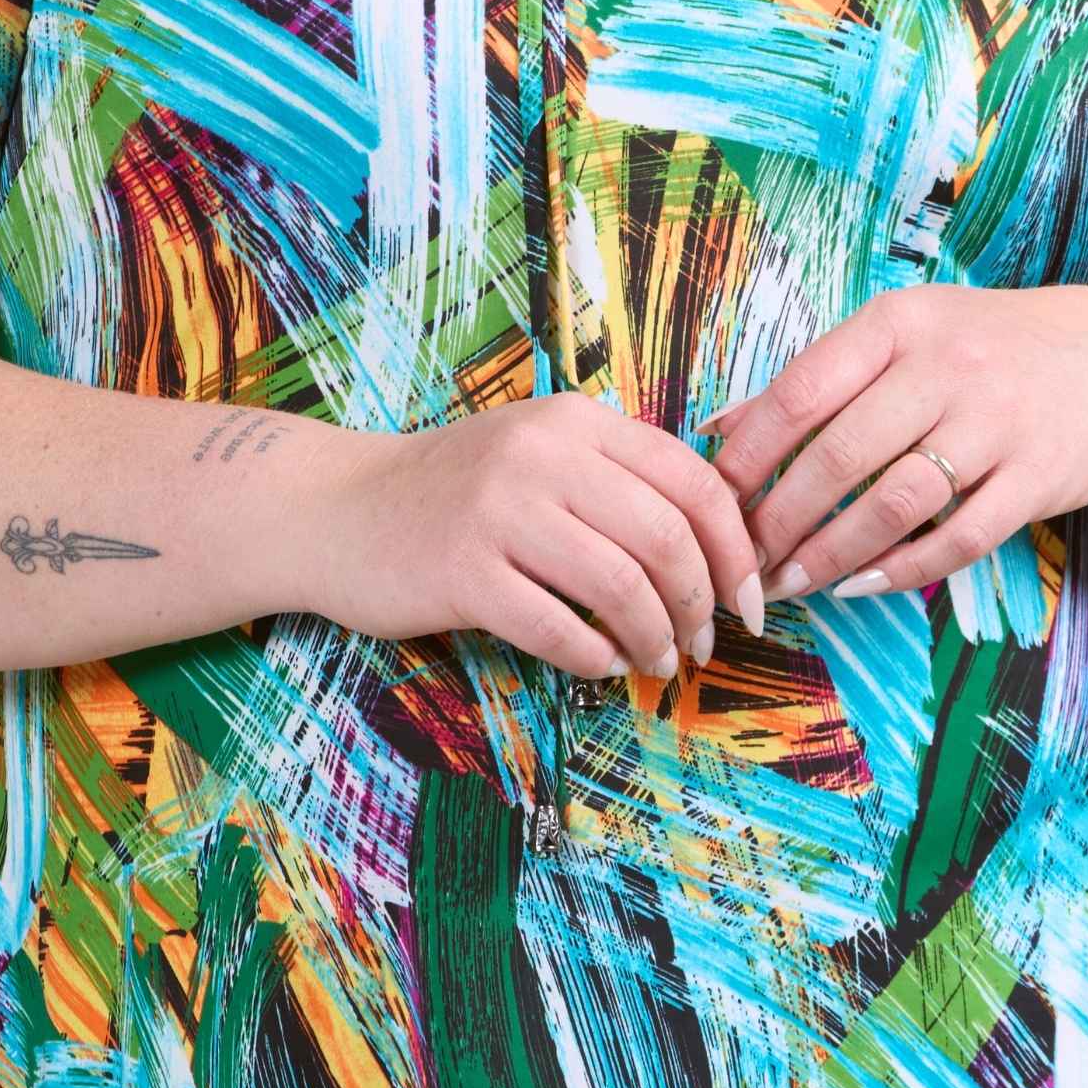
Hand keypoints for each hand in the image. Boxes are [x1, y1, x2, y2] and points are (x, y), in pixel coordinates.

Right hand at [310, 402, 768, 680]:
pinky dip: (595, 656)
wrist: (337, 508)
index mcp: (575, 422)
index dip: (737, 547)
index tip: (750, 598)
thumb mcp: (539, 453)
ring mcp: (498, 512)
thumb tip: (720, 542)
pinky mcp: (463, 572)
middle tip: (704, 643)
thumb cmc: (454, 491)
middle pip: (666, 536)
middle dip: (701, 602)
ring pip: (620, 584)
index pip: (693, 479)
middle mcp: (542, 456)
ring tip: (658, 661)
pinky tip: (603, 665)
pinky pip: (557, 627)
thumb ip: (616, 477)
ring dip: (655, 637)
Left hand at [703, 287, 1087, 605]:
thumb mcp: (900, 339)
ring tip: (792, 582)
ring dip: (833, 552)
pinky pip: (959, 537)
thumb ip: (814, 380)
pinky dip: (902, 568)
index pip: (804, 391)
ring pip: (896, 502)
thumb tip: (717, 427)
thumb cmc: (979, 352)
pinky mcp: (1038, 476)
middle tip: (747, 560)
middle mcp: (948, 366)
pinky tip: (860, 585)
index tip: (716, 499)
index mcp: (900, 324)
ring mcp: (998, 422)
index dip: (751, 454)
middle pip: (843, 454)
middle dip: (782, 517)